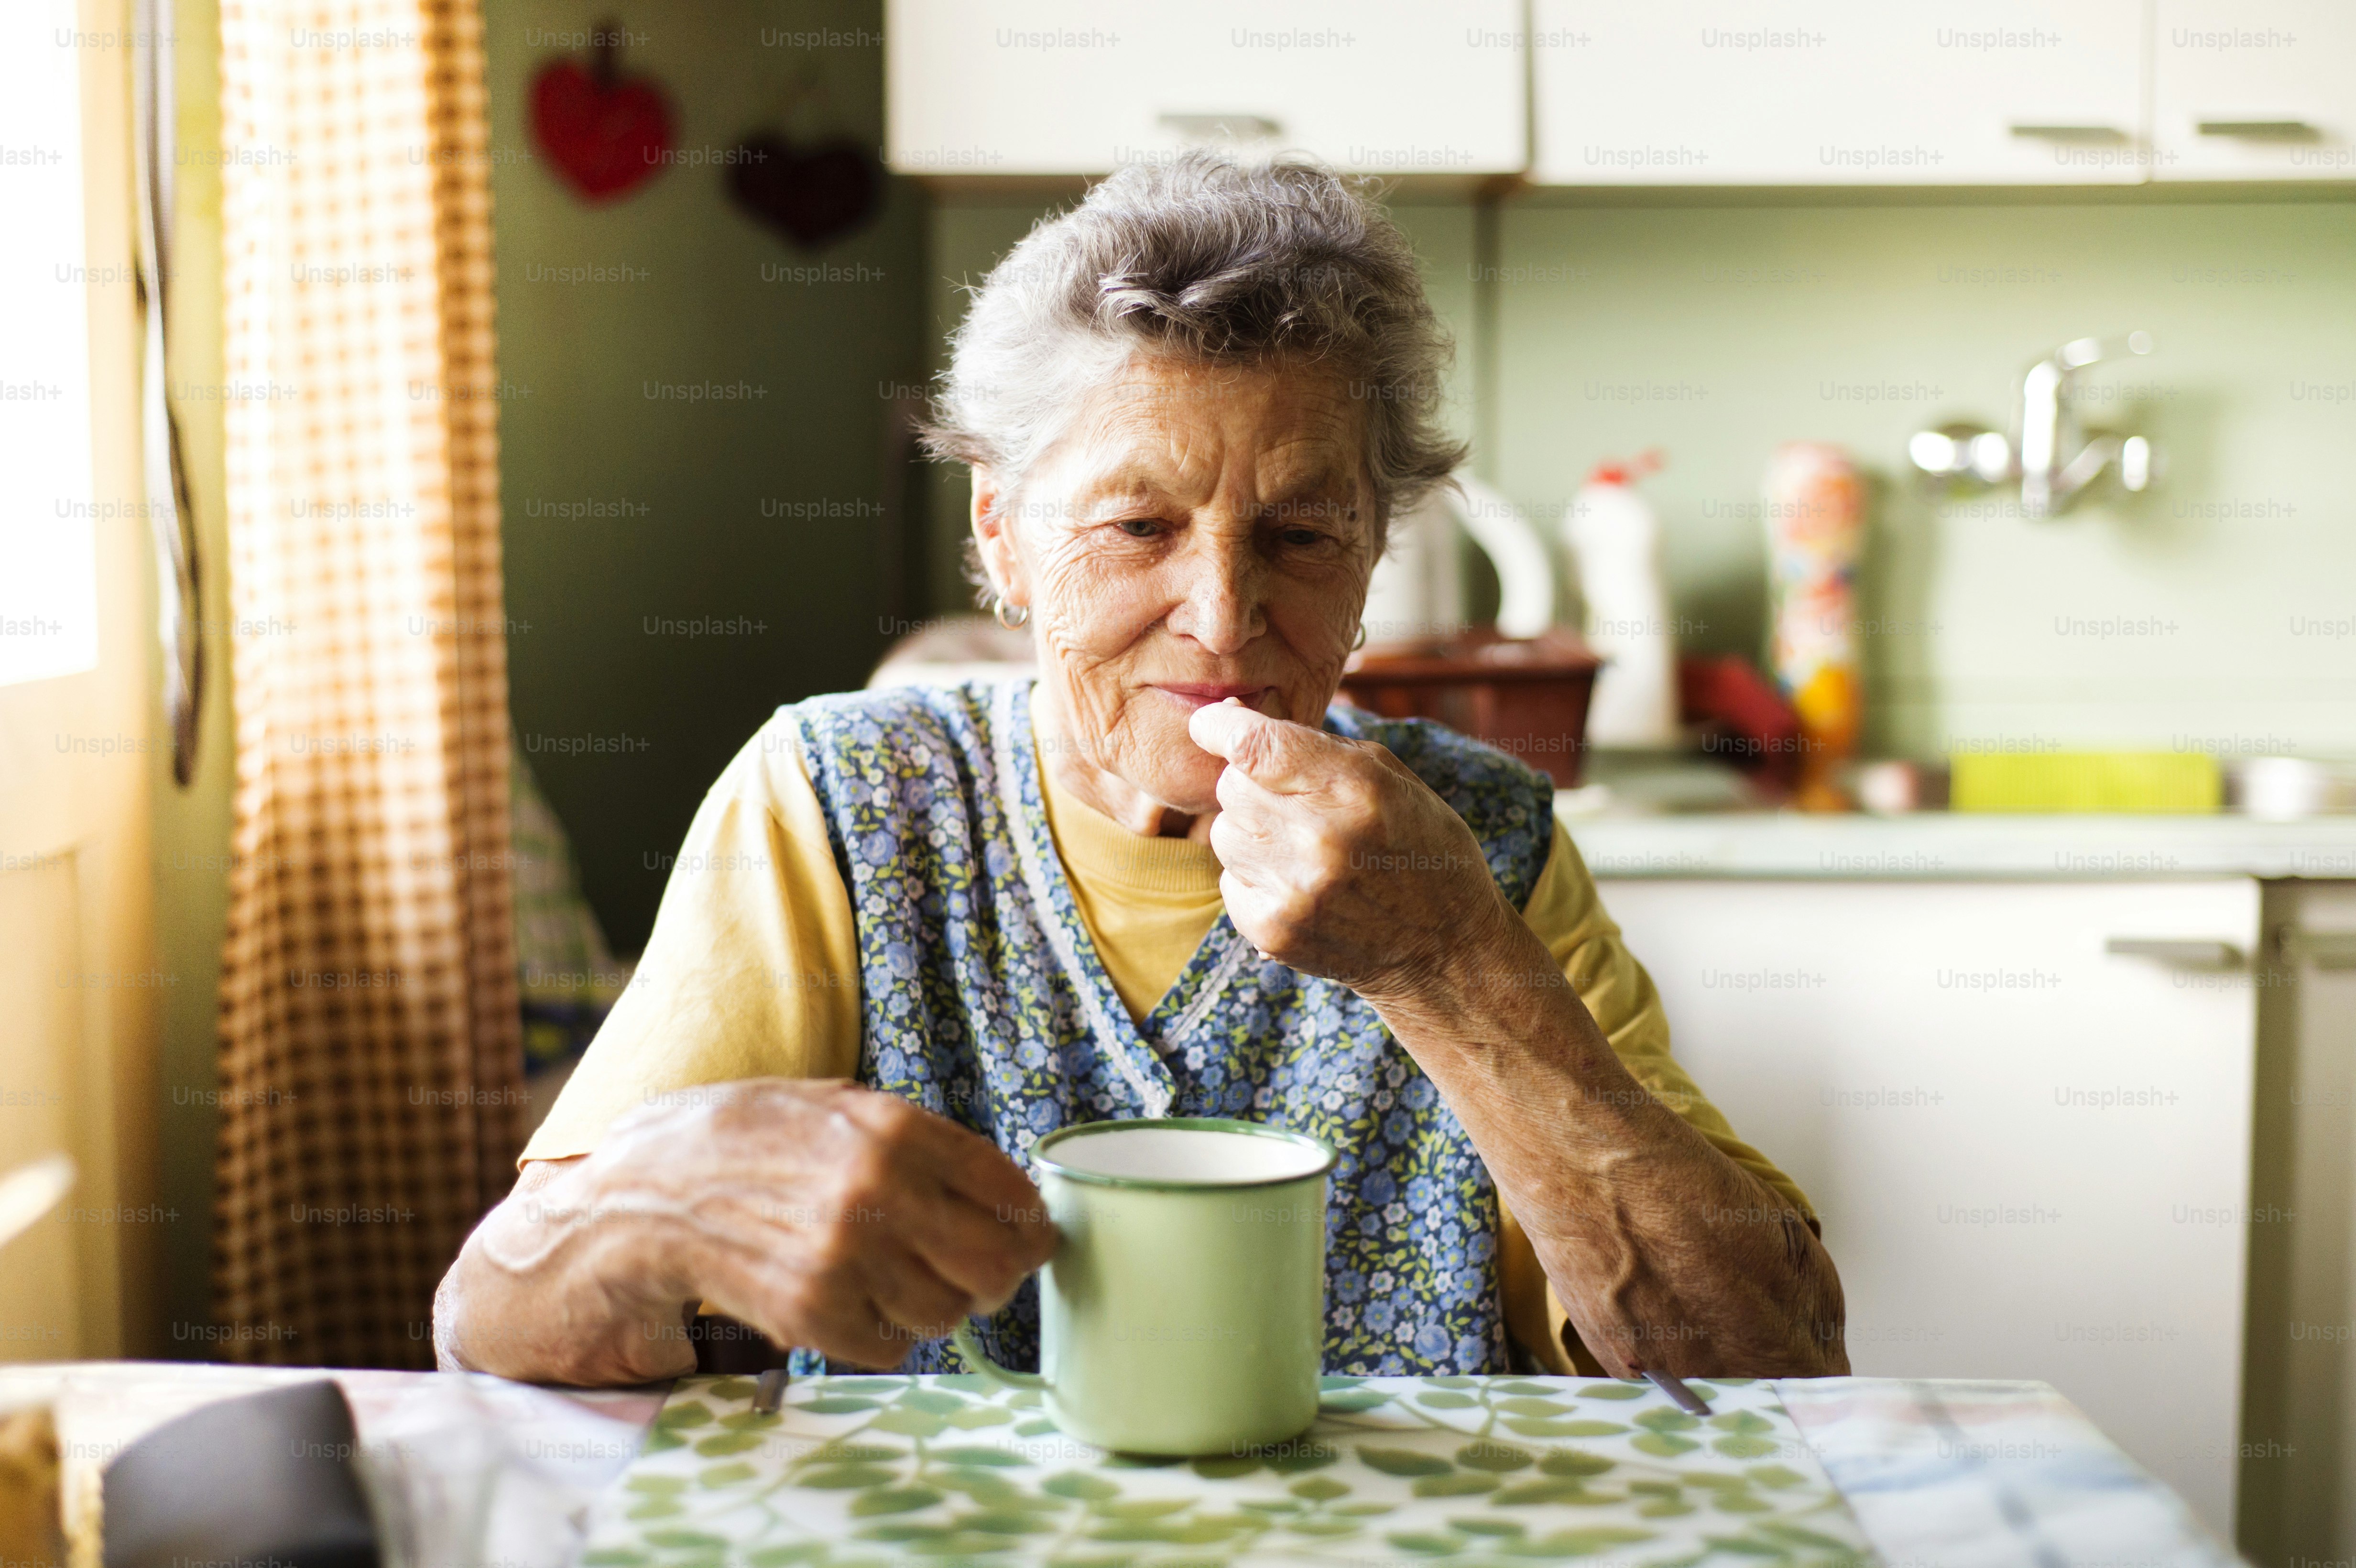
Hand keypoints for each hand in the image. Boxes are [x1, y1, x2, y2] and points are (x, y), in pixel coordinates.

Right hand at [440, 1080, 1058, 1382]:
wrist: (637, 1197)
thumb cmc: (738, 1142)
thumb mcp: (827, 1103)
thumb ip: (912, 1136)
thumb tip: (998, 1183)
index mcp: (891, 1129)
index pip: (1010, 1190)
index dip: (1029, 1219)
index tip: (1028, 1230)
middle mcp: (875, 1193)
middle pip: (995, 1262)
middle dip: (999, 1273)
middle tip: (984, 1273)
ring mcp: (843, 1259)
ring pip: (948, 1312)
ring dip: (936, 1305)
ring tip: (896, 1280)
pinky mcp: (811, 1316)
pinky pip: (892, 1346)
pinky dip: (884, 1334)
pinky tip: (852, 1303)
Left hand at [1187, 699, 1513, 1000]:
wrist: (1445, 947)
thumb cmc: (1418, 844)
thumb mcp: (1389, 776)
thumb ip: (1313, 745)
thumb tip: (1228, 720)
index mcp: (1354, 788)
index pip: (1253, 746)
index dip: (1219, 726)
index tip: (1209, 724)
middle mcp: (1319, 838)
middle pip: (1231, 786)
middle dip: (1252, 784)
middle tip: (1293, 803)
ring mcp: (1294, 890)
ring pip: (1225, 833)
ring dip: (1253, 832)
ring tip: (1303, 848)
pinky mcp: (1274, 931)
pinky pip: (1229, 881)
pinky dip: (1255, 878)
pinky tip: (1299, 884)